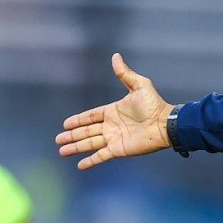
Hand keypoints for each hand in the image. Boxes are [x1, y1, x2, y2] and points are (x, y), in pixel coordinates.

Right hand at [56, 53, 172, 169]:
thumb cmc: (154, 105)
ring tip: (62, 151)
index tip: (66, 124)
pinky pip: (101, 156)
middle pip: (86, 131)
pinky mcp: (118, 150)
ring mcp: (114, 139)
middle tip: (58, 139)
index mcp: (113, 111)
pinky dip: (90, 161)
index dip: (78, 120)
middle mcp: (111, 126)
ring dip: (76, 148)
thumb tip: (115, 56)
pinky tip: (80, 165)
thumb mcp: (139, 85)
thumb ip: (124, 73)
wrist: (164, 124)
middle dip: (72, 136)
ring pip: (89, 144)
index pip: (91, 116)